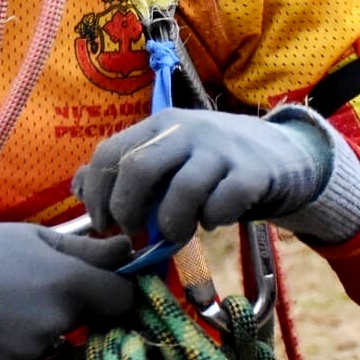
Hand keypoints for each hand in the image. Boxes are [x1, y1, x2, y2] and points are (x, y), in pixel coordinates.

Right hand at [0, 223, 136, 359]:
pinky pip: (28, 358)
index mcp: (70, 284)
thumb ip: (86, 249)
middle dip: (74, 307)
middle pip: (89, 320)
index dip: (116, 290)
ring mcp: (34, 351)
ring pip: (56, 340)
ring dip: (43, 326)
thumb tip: (130, 249)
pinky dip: (17, 344)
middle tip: (37, 287)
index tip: (102, 284)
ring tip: (7, 305)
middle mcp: (59, 322)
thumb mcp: (33, 237)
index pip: (122, 299)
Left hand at [74, 109, 332, 250]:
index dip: (96, 194)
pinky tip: (211, 222)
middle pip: (139, 169)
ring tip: (175, 234)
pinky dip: (211, 221)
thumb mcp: (168, 157)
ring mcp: (221, 150)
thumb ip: (126, 170)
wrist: (282, 153)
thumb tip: (77, 185)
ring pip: (182, 190)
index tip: (102, 223)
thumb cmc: (213, 163)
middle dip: (128, 211)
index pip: (110, 153)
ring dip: (171, 224)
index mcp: (158, 126)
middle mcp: (186, 131)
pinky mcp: (252, 173)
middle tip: (134, 234)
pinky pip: (222, 204)